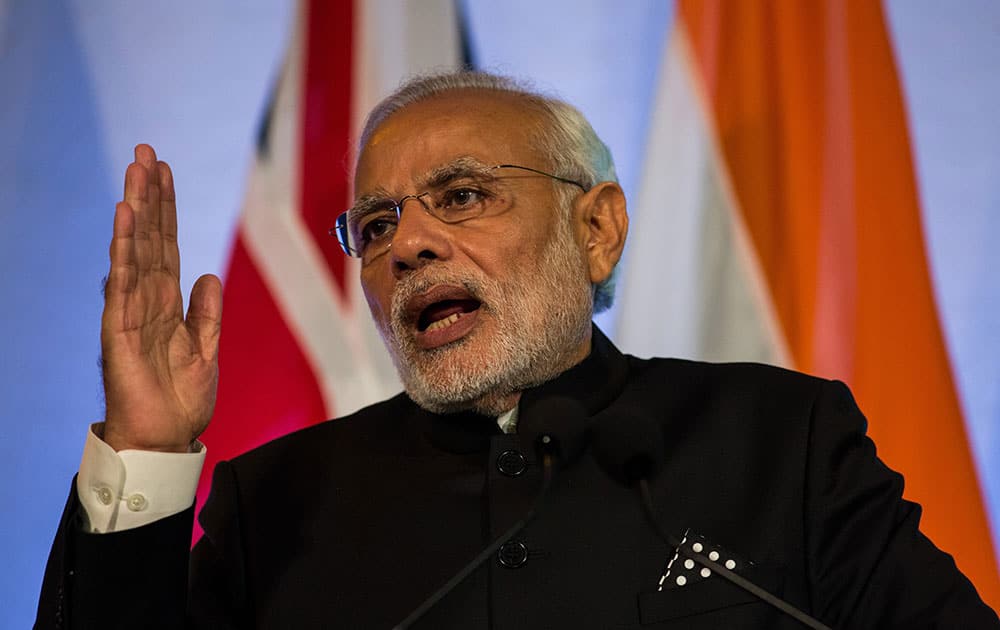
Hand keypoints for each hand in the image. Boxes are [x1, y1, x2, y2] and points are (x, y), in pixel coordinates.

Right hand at [100, 144, 221, 451]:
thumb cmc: (181, 398)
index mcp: (169, 303)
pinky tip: (126, 219)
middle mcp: (147, 299)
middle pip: (149, 237)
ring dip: (136, 210)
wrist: (166, 437)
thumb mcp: (206, 348)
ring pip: (135, 250)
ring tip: (137, 171)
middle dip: (148, 195)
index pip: (167, 245)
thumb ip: (207, 312)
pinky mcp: (119, 327)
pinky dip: (125, 249)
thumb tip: (208, 274)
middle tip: (146, 151)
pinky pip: (123, 280)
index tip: (164, 171)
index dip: (166, 209)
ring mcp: (131, 310)